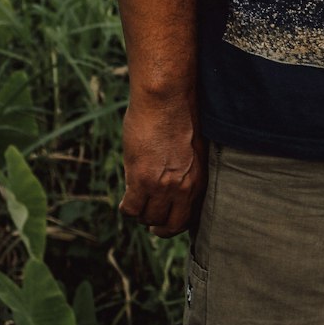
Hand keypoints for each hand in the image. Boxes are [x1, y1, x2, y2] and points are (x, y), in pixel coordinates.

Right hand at [119, 96, 207, 236]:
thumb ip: (186, 169)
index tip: (168, 218)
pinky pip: (131, 209)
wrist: (166, 98)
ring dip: (141, 214)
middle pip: (170, 226)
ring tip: (137, 204)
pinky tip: (125, 200)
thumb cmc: (179, 114)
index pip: (190, 217)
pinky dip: (126, 208)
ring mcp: (162, 186)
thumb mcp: (192, 147)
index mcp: (198, 179)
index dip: (176, 221)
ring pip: (148, 218)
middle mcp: (183, 188)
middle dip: (159, 226)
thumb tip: (176, 181)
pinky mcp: (141, 180)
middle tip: (150, 222)